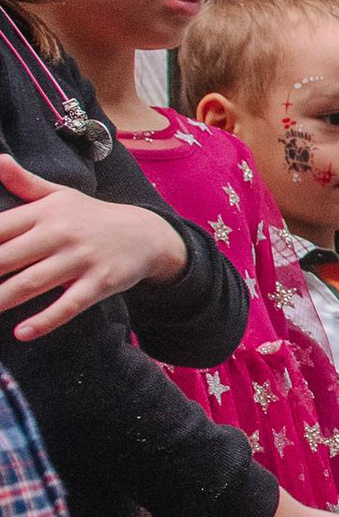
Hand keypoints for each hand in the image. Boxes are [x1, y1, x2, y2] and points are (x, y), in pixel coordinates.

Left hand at [0, 160, 184, 338]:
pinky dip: (45, 320)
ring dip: (2, 299)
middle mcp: (60, 233)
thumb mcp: (60, 195)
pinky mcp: (99, 283)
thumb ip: (24, 183)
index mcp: (44, 212)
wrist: (146, 234)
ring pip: (32, 283)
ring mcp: (80, 259)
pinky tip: (23, 332)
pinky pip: (68, 305)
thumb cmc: (92, 217)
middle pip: (8, 257)